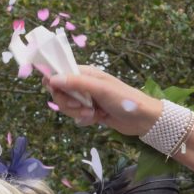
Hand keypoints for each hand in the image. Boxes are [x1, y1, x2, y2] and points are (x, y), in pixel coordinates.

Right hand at [43, 66, 161, 135]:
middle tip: (82, 106)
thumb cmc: (124, 99)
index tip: (58, 92)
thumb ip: (76, 83)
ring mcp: (86, 99)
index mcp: (85, 73)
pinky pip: (75, 116)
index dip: (54, 82)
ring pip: (66, 106)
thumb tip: (50, 79)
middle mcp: (83, 84)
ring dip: (77, 113)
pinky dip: (84, 120)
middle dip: (68, 103)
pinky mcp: (89, 112)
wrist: (143, 119)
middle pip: (59, 92)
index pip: (59, 73)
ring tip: (93, 114)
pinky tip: (96, 119)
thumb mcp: (100, 89)